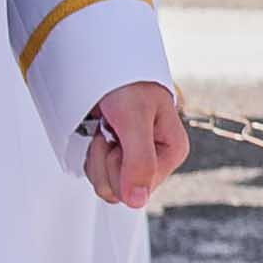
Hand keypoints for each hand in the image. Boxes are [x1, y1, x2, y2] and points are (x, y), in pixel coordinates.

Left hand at [84, 78, 189, 207]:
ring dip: (96, 156)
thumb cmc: (126, 82)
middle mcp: (155, 160)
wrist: (105, 60)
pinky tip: (99, 131)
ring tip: (104, 128)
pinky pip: (98, 173)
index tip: (119, 137)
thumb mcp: (134, 119)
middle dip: (105, 162)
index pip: (139, 188)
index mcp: (171, 152)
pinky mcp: (117, 156)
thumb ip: (139, 161)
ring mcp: (134, 159)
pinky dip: (91, 153)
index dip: (120, 167)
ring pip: (107, 185)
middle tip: (109, 130)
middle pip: (121, 191)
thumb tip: (137, 201)